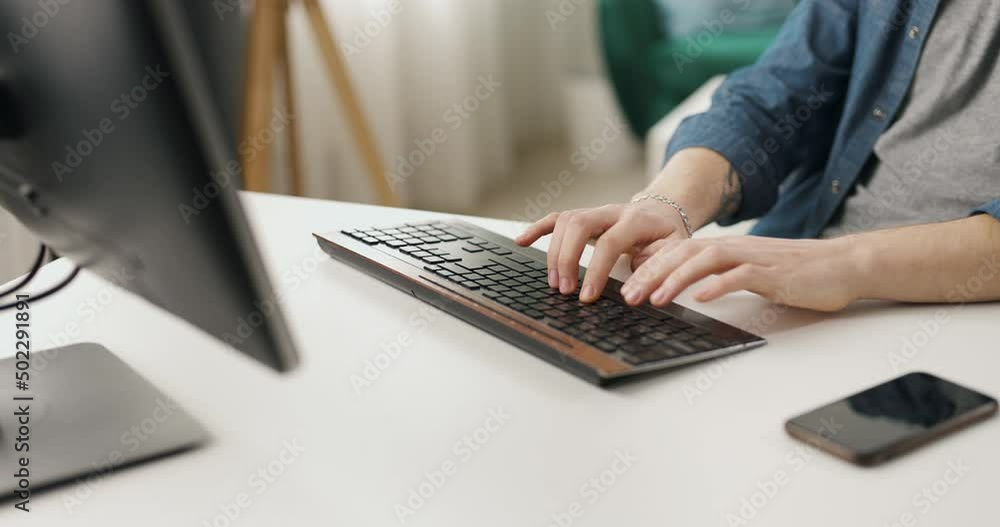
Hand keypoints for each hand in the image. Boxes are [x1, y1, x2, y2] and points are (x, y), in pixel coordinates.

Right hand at [515, 200, 690, 301]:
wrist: (664, 212)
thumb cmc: (667, 235)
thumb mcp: (675, 251)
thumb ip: (658, 266)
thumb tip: (636, 287)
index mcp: (636, 220)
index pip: (610, 242)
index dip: (596, 269)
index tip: (586, 296)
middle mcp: (611, 211)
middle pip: (578, 225)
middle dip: (567, 259)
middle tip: (565, 289)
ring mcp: (595, 211)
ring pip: (565, 221)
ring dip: (554, 253)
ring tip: (555, 283)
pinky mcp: (583, 216)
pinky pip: (556, 218)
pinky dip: (537, 229)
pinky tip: (521, 241)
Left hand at [619, 236, 862, 311]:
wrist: (842, 265)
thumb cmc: (795, 273)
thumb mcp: (749, 272)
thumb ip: (720, 274)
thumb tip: (688, 288)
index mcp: (727, 247)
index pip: (678, 251)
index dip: (649, 267)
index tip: (626, 285)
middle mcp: (736, 248)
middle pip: (684, 253)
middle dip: (652, 274)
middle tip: (628, 295)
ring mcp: (755, 259)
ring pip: (706, 261)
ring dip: (676, 279)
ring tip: (655, 298)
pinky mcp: (774, 273)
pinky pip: (741, 276)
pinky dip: (718, 286)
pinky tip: (700, 298)